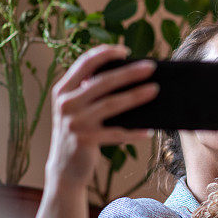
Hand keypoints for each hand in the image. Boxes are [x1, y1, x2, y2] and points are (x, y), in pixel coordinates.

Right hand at [45, 45, 157, 189]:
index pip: (84, 63)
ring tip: (155, 90)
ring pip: (112, 105)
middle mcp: (65, 104)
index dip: (104, 53)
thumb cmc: (78, 132)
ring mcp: (74, 122)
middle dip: (129, 72)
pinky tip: (149, 130)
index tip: (125, 50)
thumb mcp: (77, 109)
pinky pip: (116, 133)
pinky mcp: (85, 140)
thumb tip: (125, 75)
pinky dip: (134, 131)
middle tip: (151, 67)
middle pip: (103, 82)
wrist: (64, 168)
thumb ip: (90, 92)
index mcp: (62, 90)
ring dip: (136, 96)